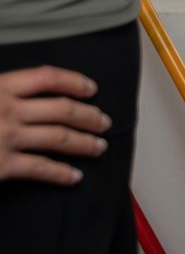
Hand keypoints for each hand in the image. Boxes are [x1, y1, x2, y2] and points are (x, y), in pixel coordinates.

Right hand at [0, 66, 110, 184]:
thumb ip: (2, 92)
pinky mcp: (2, 165)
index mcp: (0, 88)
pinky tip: (74, 177)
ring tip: (99, 147)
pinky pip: (40, 168)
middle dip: (89, 116)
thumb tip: (23, 95)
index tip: (91, 89)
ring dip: (85, 143)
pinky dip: (61, 173)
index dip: (74, 82)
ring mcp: (7, 137)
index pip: (48, 77)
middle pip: (62, 109)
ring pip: (59, 138)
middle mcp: (8, 110)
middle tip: (104, 122)